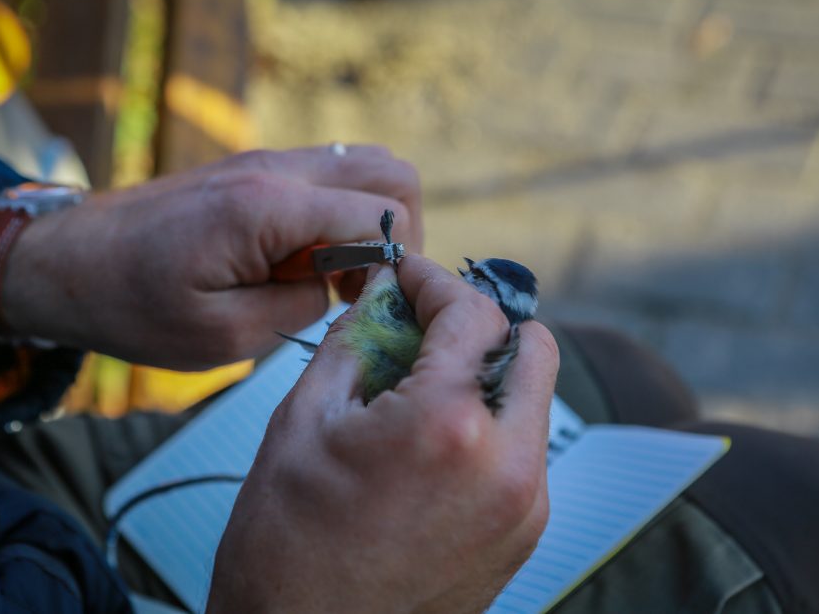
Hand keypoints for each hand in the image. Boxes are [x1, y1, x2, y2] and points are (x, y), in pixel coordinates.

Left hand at [0, 146, 421, 367]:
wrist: (67, 264)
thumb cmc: (132, 305)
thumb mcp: (222, 335)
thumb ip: (300, 306)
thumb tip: (337, 283)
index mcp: (269, 207)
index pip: (383, 215)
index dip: (392, 265)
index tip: (361, 304)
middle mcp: (276, 169)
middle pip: (391, 172)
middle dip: (400, 233)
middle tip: (363, 284)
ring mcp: (265, 161)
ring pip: (364, 165)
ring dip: (370, 219)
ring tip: (334, 274)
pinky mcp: (254, 170)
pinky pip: (328, 176)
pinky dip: (339, 213)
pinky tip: (303, 259)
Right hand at [207, 255, 558, 612]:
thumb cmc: (285, 542)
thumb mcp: (305, 419)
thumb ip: (355, 338)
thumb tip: (382, 293)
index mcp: (449, 426)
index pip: (472, 312)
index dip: (433, 280)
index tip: (406, 276)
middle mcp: (508, 465)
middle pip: (531, 347)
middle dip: (479, 323)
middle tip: (423, 326)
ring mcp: (524, 506)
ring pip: (532, 399)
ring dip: (486, 372)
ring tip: (418, 384)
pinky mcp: (522, 535)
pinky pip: (523, 449)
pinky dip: (490, 422)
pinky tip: (431, 435)